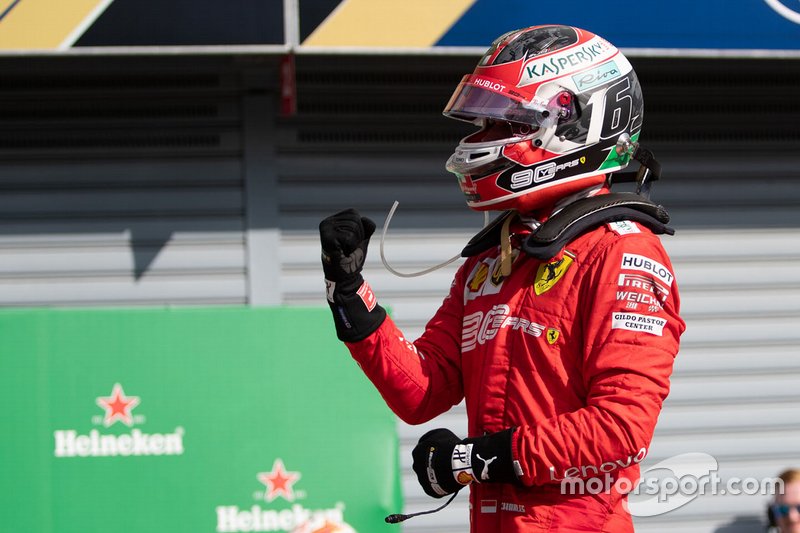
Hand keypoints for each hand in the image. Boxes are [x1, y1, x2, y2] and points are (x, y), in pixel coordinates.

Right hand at [319, 208, 384, 341]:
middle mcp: (327, 223)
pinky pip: (350, 237)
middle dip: (358, 235)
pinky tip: (344, 253)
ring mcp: (326, 230)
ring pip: (353, 227)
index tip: (351, 242)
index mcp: (333, 221)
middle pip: (355, 219)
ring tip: (346, 251)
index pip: (353, 213)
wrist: (344, 279)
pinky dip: (352, 247)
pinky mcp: (327, 239)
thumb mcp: (361, 239)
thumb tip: (366, 220)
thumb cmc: (351, 259)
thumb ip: (365, 227)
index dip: (359, 228)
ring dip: (355, 242)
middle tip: (349, 249)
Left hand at [412, 429, 464, 497]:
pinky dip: (440, 485)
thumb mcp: (440, 433)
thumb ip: (432, 437)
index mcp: (417, 452)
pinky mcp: (428, 489)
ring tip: (449, 473)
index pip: (423, 452)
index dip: (433, 453)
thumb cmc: (449, 446)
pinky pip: (434, 487)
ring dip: (436, 475)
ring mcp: (422, 479)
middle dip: (433, 464)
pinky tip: (449, 481)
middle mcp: (416, 466)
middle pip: (424, 465)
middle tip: (446, 463)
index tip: (442, 454)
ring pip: (429, 477)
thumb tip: (430, 440)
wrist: (455, 463)